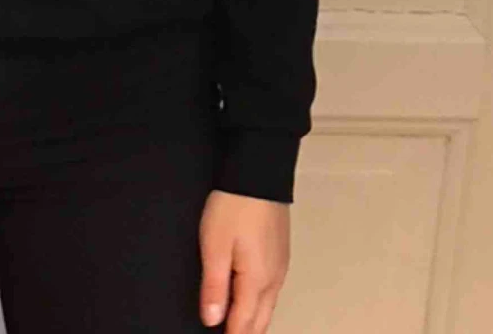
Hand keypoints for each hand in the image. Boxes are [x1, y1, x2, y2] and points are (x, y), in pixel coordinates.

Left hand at [199, 189, 289, 331]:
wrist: (258, 174)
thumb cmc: (234, 206)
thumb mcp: (215, 246)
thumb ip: (214, 286)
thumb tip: (212, 319)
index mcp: (257, 282)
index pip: (243, 325)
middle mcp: (273, 280)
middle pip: (260, 321)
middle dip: (244, 333)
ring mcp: (280, 267)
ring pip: (268, 307)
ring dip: (253, 321)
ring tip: (237, 327)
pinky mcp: (280, 254)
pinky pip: (271, 291)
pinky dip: (260, 304)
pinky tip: (250, 301)